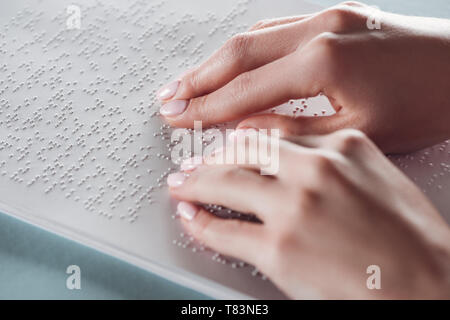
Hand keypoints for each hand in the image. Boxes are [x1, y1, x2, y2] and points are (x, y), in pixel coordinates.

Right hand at [158, 2, 449, 152]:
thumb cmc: (426, 104)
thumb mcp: (355, 133)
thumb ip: (292, 130)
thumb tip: (246, 128)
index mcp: (324, 61)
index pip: (246, 90)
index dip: (206, 107)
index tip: (178, 118)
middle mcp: (320, 29)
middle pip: (239, 53)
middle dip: (198, 78)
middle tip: (167, 97)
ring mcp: (328, 16)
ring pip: (254, 35)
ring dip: (216, 60)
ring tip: (187, 81)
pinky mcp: (336, 14)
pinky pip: (277, 27)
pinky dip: (248, 47)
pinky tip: (231, 60)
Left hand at [167, 129, 449, 298]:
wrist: (428, 284)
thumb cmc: (408, 236)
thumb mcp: (375, 176)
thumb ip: (331, 160)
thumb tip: (287, 157)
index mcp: (341, 145)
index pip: (272, 134)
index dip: (239, 141)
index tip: (225, 146)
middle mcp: (314, 169)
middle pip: (241, 153)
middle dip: (209, 159)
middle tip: (192, 165)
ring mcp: (293, 208)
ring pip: (223, 184)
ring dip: (194, 185)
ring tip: (181, 185)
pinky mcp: (278, 250)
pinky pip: (222, 232)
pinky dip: (199, 224)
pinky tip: (191, 218)